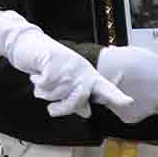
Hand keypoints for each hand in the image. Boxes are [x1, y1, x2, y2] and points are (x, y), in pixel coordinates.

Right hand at [0, 18, 125, 117]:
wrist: (28, 44)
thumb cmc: (48, 66)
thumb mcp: (64, 82)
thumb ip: (75, 97)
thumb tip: (86, 112)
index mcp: (87, 74)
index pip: (104, 88)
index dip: (116, 96)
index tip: (129, 102)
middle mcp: (81, 69)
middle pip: (78, 98)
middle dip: (63, 108)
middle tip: (52, 109)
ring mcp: (68, 64)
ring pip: (57, 94)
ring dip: (44, 93)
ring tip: (42, 81)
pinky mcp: (53, 61)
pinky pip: (44, 86)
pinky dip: (37, 83)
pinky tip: (37, 73)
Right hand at [92, 45, 157, 123]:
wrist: (102, 70)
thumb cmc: (128, 60)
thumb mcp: (153, 56)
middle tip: (148, 79)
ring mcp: (149, 111)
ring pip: (155, 107)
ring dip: (150, 99)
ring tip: (135, 86)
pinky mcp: (135, 117)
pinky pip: (141, 113)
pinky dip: (136, 106)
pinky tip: (128, 94)